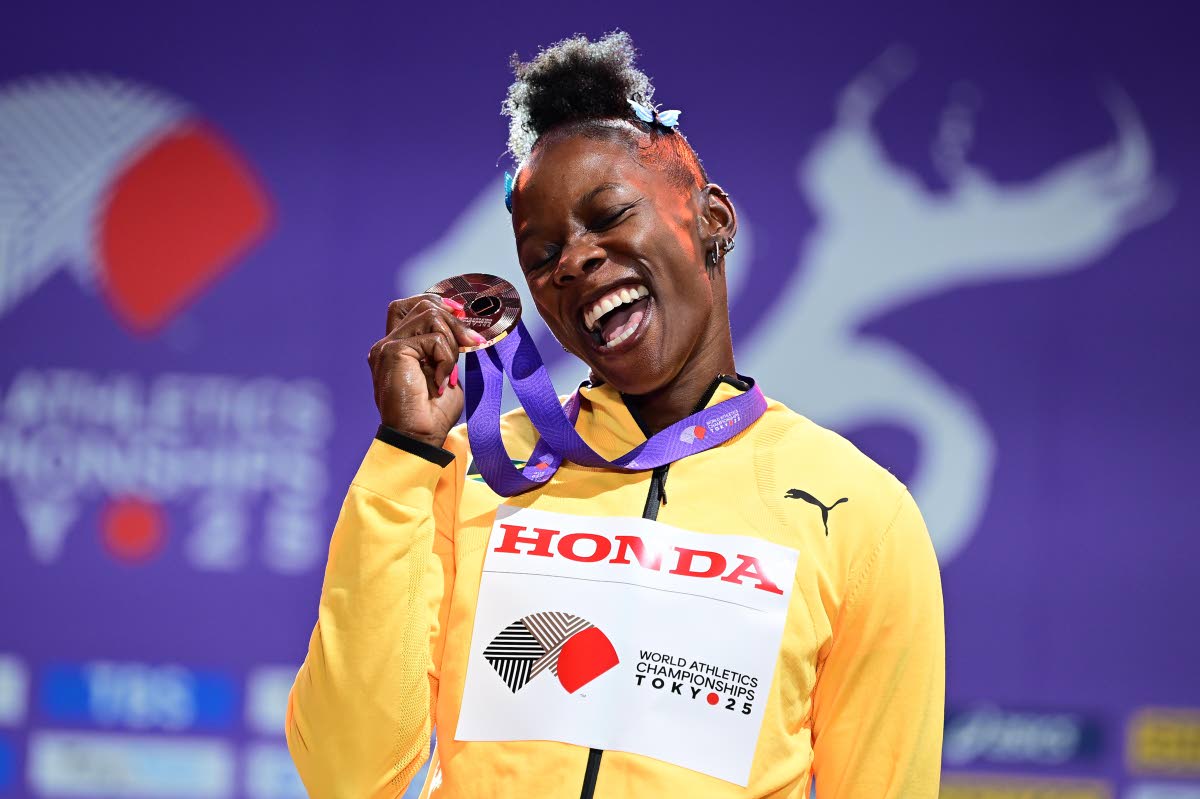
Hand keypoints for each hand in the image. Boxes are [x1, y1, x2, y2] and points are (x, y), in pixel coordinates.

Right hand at [367, 294, 485, 447]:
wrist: (418, 438)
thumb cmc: (432, 414)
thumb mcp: (445, 373)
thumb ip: (447, 349)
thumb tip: (465, 332)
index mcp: (396, 348)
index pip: (410, 306)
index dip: (436, 302)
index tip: (461, 313)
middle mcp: (386, 344)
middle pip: (423, 305)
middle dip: (453, 321)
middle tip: (472, 344)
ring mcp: (387, 346)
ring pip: (430, 316)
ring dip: (450, 343)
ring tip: (449, 372)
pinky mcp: (393, 351)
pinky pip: (434, 339)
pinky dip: (446, 360)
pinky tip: (441, 383)